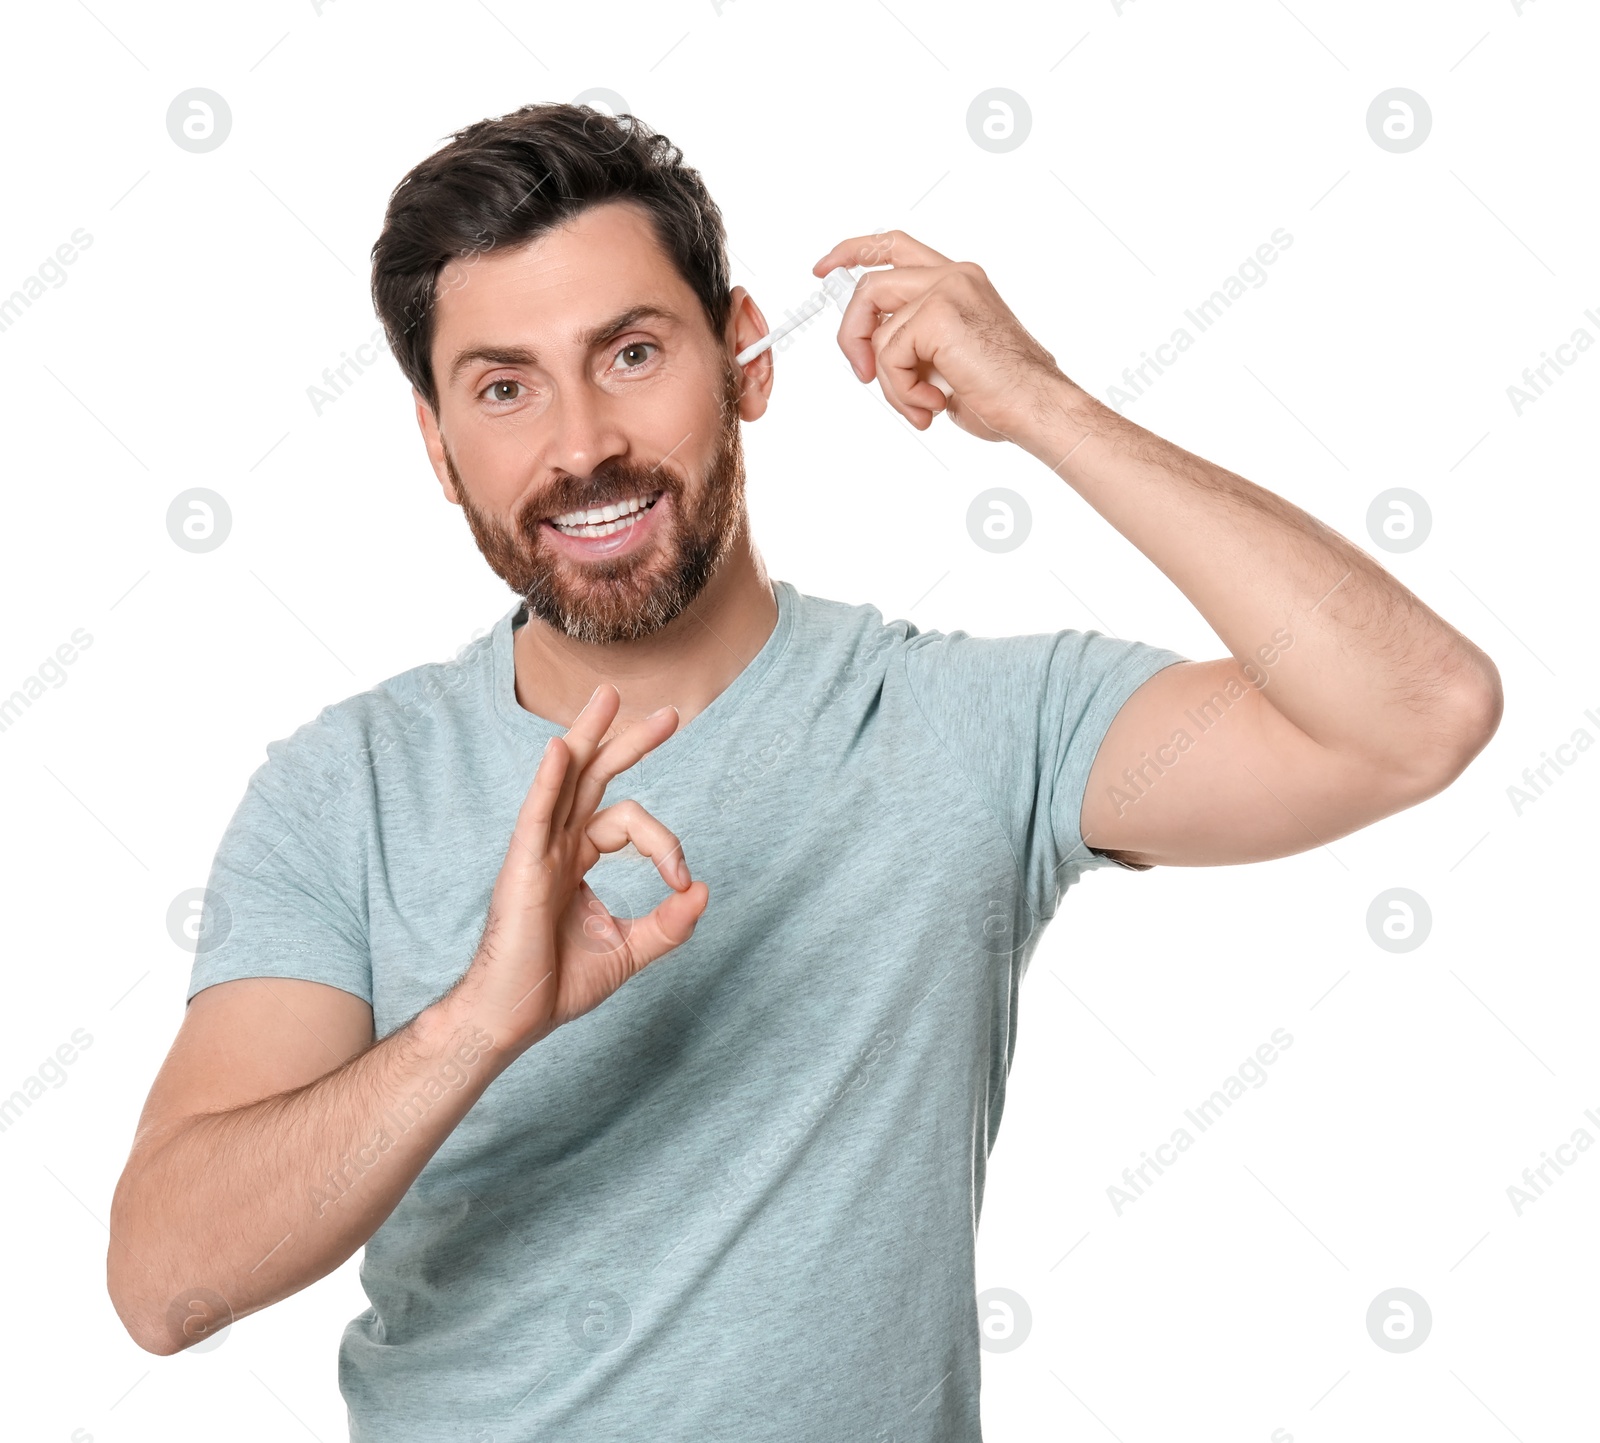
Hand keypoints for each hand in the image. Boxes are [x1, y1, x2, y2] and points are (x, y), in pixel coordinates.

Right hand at [454, 684, 708, 1052]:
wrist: (509, 1019)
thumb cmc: (554, 986)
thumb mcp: (628, 951)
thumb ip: (668, 925)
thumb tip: (703, 891)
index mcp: (577, 859)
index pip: (629, 824)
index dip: (665, 845)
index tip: (683, 882)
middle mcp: (557, 846)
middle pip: (595, 777)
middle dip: (630, 743)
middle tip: (670, 714)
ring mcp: (537, 852)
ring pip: (566, 779)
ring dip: (590, 736)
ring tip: (610, 695)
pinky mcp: (522, 868)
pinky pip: (537, 814)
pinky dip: (550, 779)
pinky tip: (561, 748)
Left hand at [811, 230, 1064, 440]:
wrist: (1037, 408)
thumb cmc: (1002, 394)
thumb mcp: (946, 360)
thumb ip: (913, 341)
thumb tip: (872, 352)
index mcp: (957, 281)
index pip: (895, 247)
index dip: (852, 252)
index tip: (823, 269)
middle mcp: (953, 276)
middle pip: (870, 287)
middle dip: (854, 336)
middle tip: (863, 375)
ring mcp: (947, 290)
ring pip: (878, 332)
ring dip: (891, 382)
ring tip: (922, 405)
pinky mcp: (939, 313)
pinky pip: (889, 355)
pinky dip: (903, 390)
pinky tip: (934, 405)